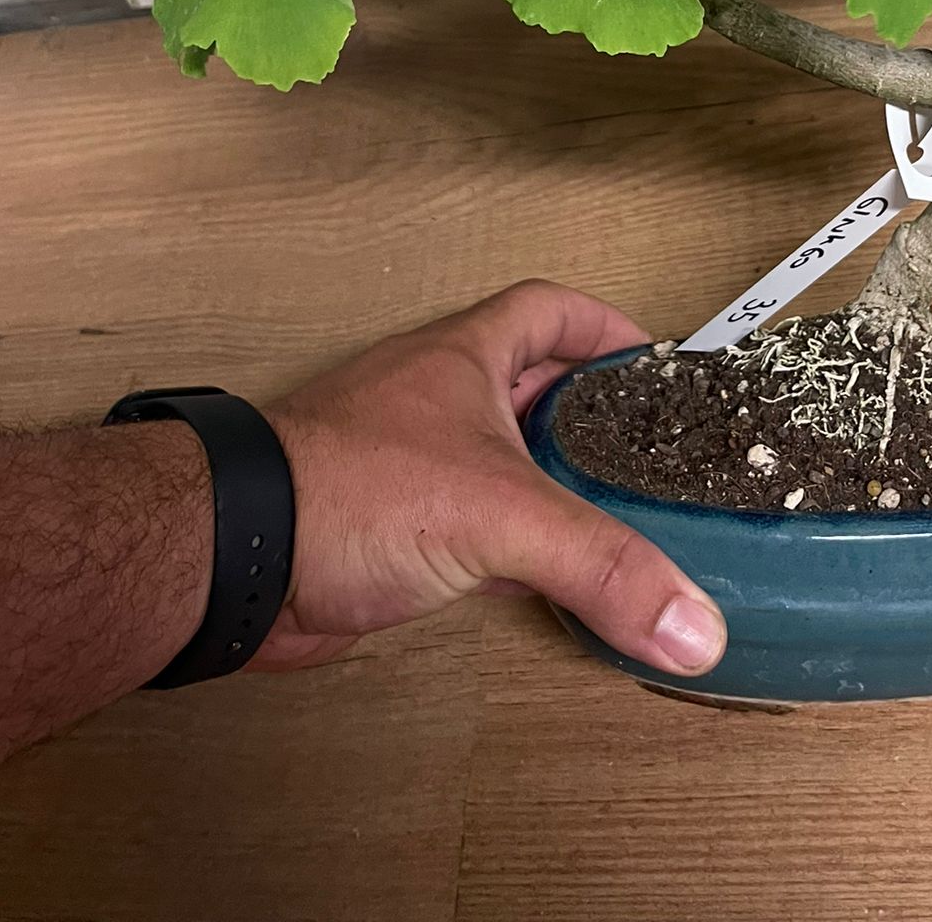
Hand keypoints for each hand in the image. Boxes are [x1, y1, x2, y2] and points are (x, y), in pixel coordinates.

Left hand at [258, 280, 726, 679]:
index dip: (603, 326)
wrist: (239, 557)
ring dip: (548, 477)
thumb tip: (692, 622)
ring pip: (496, 454)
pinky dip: (510, 540)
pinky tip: (542, 574)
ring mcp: (407, 459)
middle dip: (588, 410)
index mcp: (463, 357)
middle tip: (648, 444)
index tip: (656, 358)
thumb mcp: (499, 516)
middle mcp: (435, 397)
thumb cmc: (343, 490)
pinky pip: (467, 520)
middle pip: (527, 381)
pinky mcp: (388, 524)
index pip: (547, 310)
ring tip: (611, 510)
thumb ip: (602, 566)